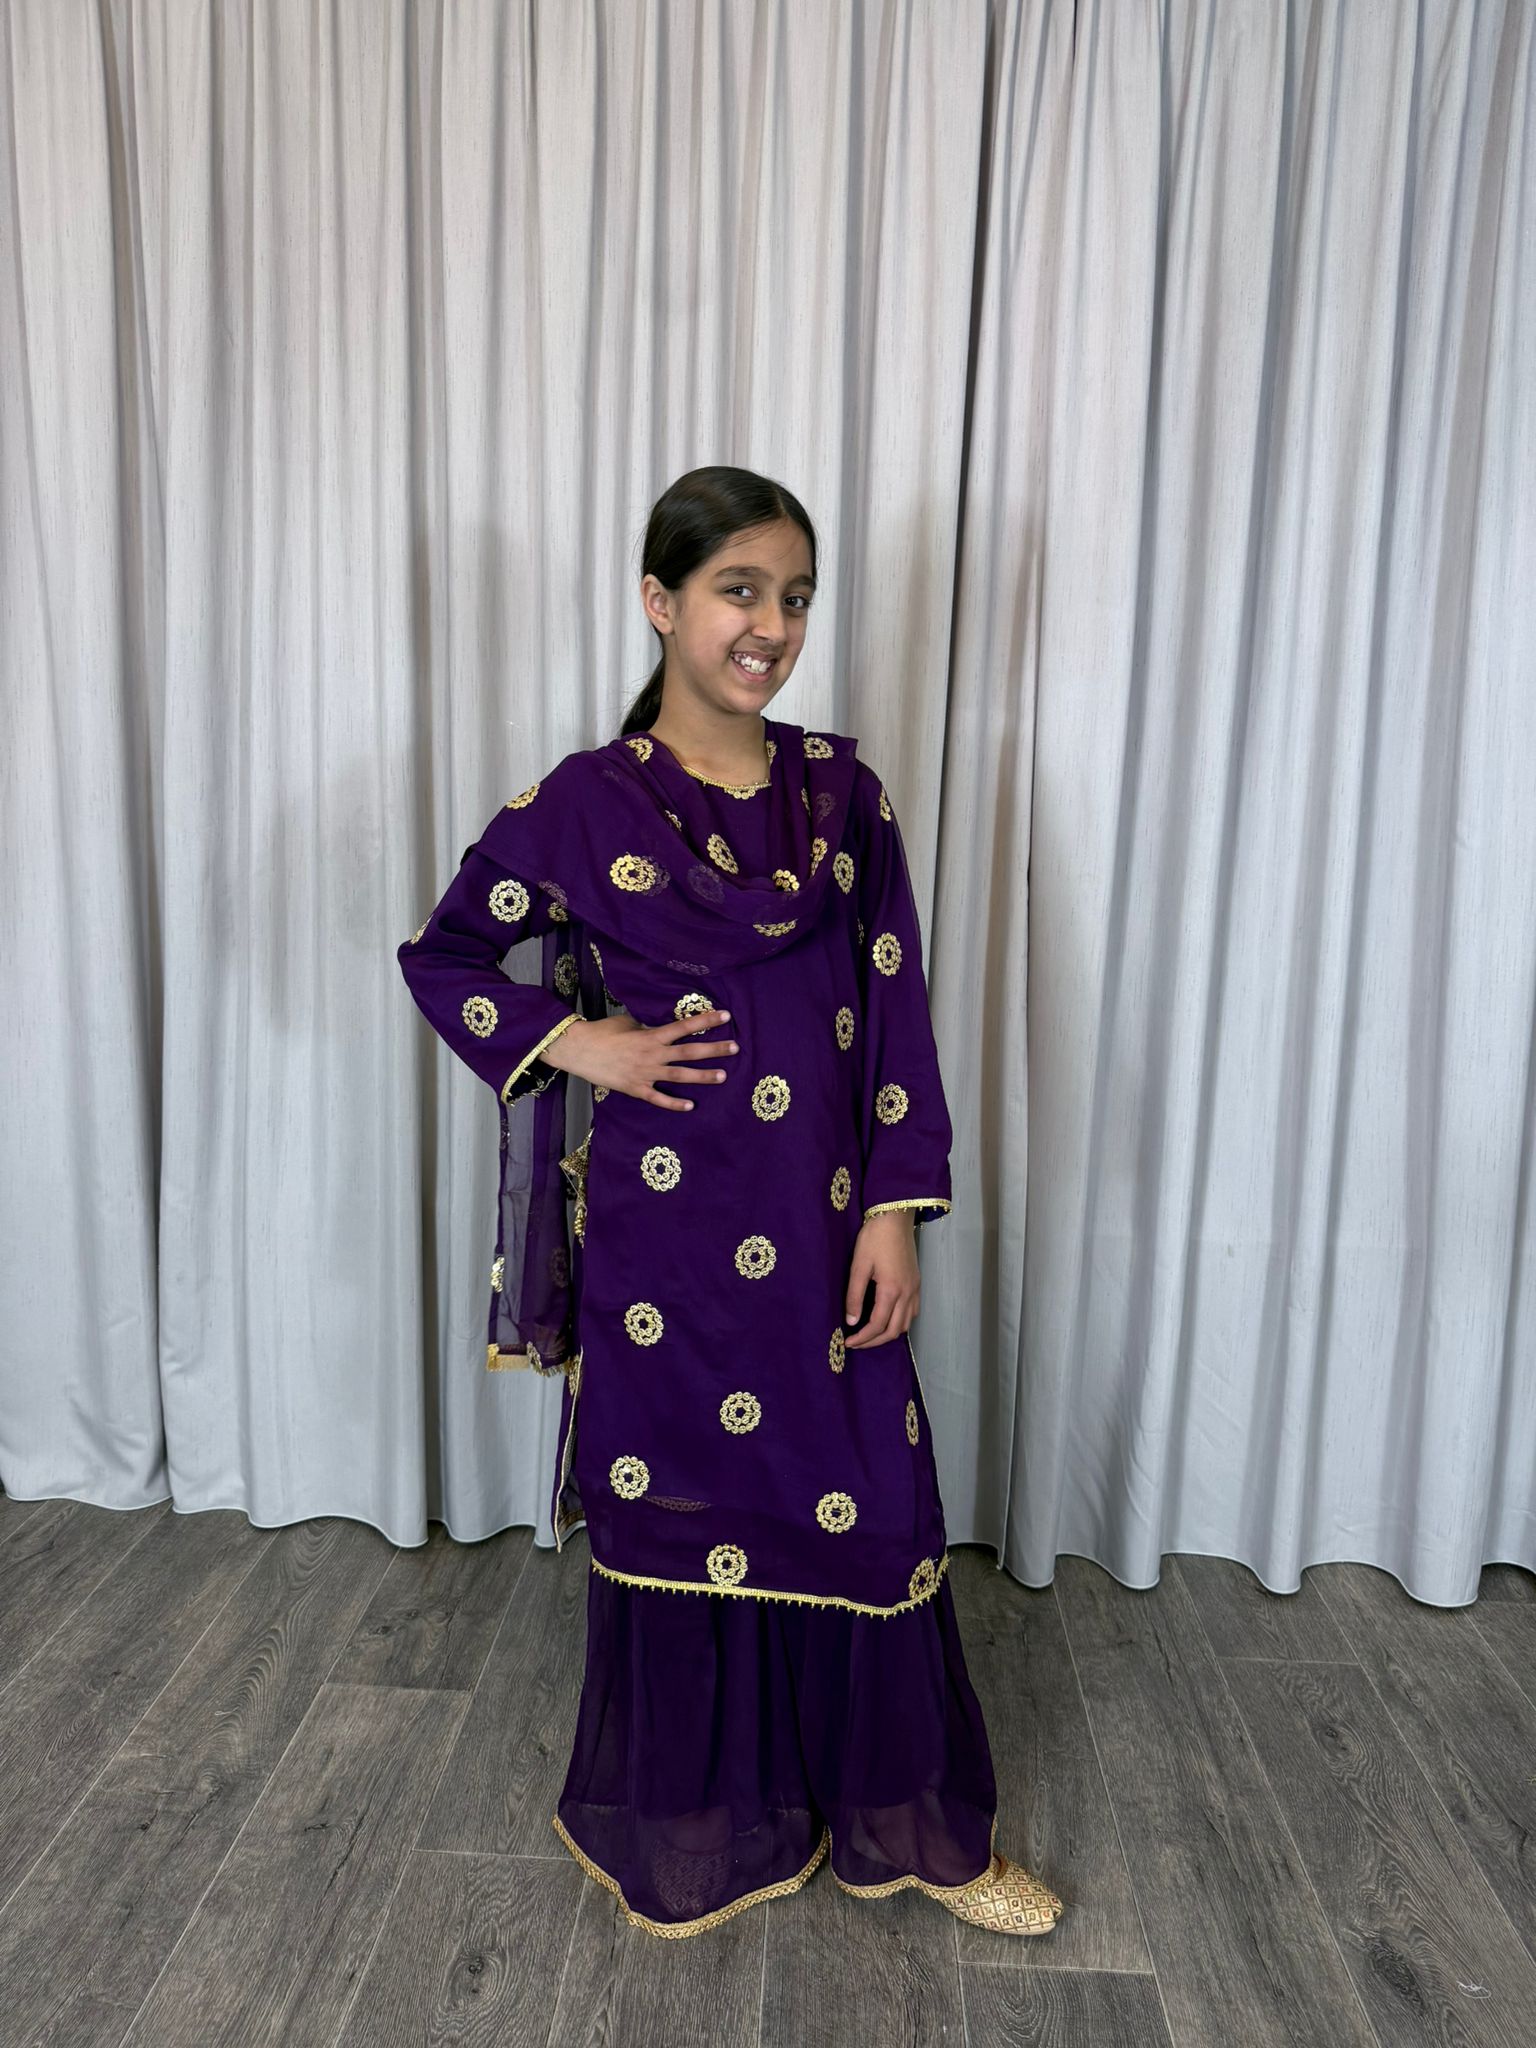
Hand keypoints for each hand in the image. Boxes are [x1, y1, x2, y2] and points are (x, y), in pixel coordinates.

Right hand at [540, 1007, 737, 1110]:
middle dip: (714, 1050)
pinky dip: (674, 1103)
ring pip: (680, 1076)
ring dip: (703, 1076)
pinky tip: (690, 1106)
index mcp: (651, 1035)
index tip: (726, 1016)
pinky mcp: (636, 1088)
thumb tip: (660, 1026)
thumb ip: (647, 1026)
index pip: (684, 1027)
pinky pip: (658, 1098)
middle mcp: (652, 1054)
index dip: (706, 1021)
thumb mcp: (627, 1022)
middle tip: (736, 1048)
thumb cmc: (601, 1032)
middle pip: (689, 1052)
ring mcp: (645, 1073)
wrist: (578, 1050)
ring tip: (723, 1076)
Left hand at [843, 1210, 919, 1348]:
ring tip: (870, 1334)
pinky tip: (887, 1318)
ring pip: (906, 1324)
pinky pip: (912, 1312)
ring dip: (888, 1333)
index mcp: (891, 1290)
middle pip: (893, 1330)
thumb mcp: (859, 1265)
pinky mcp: (917, 1283)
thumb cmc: (874, 1237)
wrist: (895, 1217)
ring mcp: (915, 1289)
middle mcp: (907, 1293)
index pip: (877, 1325)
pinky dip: (900, 1322)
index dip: (862, 1338)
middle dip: (874, 1341)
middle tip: (856, 1343)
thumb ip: (854, 1295)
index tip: (848, 1342)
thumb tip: (851, 1321)